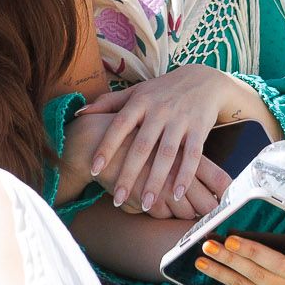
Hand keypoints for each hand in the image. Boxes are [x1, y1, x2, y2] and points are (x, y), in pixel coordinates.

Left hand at [85, 67, 257, 215]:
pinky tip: (177, 194)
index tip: (93, 170)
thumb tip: (79, 113)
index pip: (119, 126)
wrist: (204, 80)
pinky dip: (185, 175)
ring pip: (166, 154)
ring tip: (145, 204)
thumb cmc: (162, 90)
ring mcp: (180, 119)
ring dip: (156, 181)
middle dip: (128, 175)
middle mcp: (159, 110)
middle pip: (141, 146)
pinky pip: (192, 156)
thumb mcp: (137, 92)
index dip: (106, 147)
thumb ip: (109, 103)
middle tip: (116, 199)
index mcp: (140, 101)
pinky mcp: (200, 128)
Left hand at [193, 235, 284, 284]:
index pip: (276, 262)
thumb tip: (241, 225)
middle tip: (208, 245)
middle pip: (255, 273)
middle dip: (229, 258)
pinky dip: (221, 278)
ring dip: (219, 270)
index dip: (252, 251)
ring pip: (243, 284)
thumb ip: (277, 233)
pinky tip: (207, 268)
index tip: (230, 239)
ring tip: (200, 259)